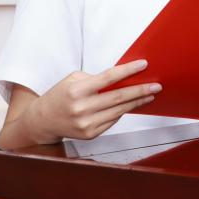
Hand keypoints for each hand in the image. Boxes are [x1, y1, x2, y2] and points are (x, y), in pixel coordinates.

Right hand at [28, 59, 161, 140]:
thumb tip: (122, 78)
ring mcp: (86, 123)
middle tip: (156, 85)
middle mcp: (81, 108)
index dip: (128, 71)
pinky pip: (112, 120)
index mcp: (77, 90)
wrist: (43, 121)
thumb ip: (96, 79)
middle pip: (118, 97)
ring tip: (150, 94)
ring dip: (136, 102)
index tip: (143, 65)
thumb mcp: (73, 80)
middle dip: (140, 90)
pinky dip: (122, 111)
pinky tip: (131, 105)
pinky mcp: (90, 134)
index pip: (108, 78)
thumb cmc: (60, 96)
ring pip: (118, 110)